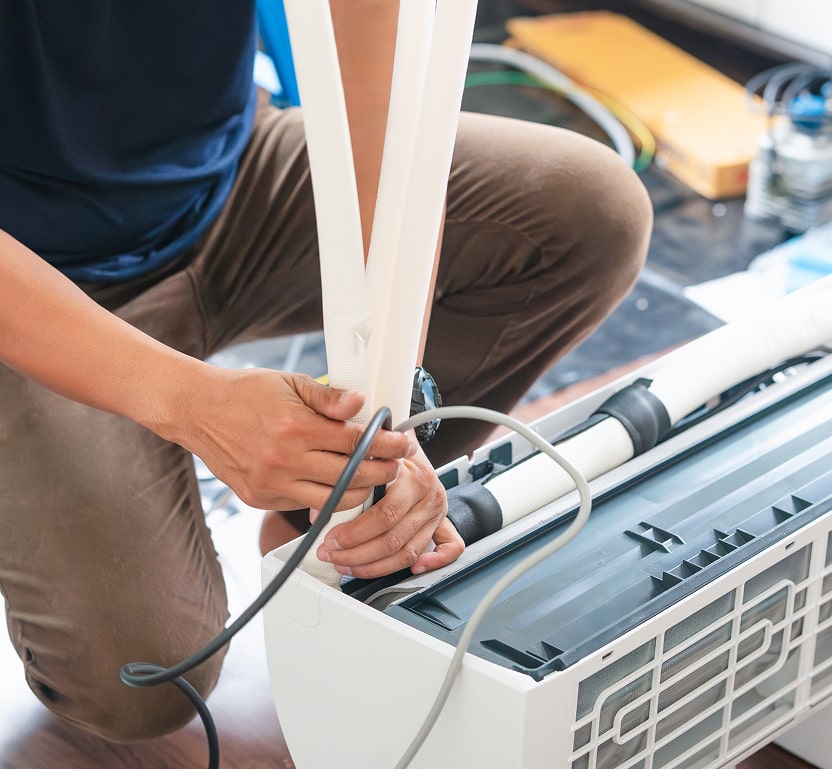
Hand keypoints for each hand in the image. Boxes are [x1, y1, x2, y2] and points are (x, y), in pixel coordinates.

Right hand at [178, 367, 416, 511]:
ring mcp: (271, 484)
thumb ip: (329, 397)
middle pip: (351, 477)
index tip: (403, 443)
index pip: (357, 443)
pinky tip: (336, 484)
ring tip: (370, 476)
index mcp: (296, 428)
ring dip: (359, 491)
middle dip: (382, 471)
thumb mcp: (290, 384)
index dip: (387, 444)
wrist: (197, 410)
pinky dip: (326, 498)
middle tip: (395, 463)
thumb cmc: (245, 392)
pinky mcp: (259, 499)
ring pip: (332, 502)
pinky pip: (304, 506)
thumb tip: (362, 404)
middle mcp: (284, 461)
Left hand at [314, 442, 464, 578]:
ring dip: (375, 566)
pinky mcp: (442, 522)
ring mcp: (436, 512)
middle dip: (356, 554)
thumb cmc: (385, 449)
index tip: (330, 539)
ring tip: (348, 565)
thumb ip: (345, 482)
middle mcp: (429, 496)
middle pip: (393, 539)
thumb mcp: (366, 456)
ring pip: (408, 552)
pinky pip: (449, 548)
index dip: (353, 534)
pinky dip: (433, 563)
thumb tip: (320, 515)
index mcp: (413, 477)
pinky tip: (412, 570)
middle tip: (332, 555)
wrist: (405, 441)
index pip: (384, 515)